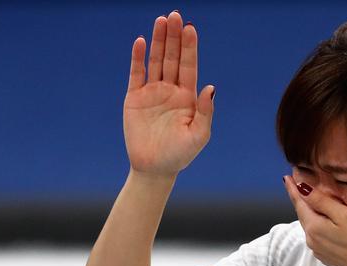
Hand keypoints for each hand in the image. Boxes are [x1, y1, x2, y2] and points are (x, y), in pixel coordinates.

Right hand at [123, 10, 214, 176]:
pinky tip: (140, 41)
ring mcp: (152, 92)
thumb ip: (206, 112)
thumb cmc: (180, 155)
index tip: (191, 29)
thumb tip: (211, 87)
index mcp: (188, 97)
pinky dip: (138, 58)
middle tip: (175, 15)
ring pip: (155, 61)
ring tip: (161, 20)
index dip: (190, 47)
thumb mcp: (199, 135)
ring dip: (158, 41)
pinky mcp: (135, 98)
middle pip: (172, 57)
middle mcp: (171, 90)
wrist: (154, 169)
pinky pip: (136, 73)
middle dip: (174, 37)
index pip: (189, 66)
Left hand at [282, 176, 346, 265]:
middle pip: (302, 214)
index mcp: (314, 227)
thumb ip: (322, 201)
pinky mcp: (327, 256)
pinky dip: (316, 224)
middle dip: (299, 199)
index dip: (293, 189)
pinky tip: (322, 221)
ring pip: (309, 225)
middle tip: (295, 184)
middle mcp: (312, 240)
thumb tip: (302, 188)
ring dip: (308, 212)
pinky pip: (317, 235)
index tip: (287, 177)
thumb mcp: (344, 215)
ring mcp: (318, 250)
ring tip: (307, 200)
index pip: (299, 203)